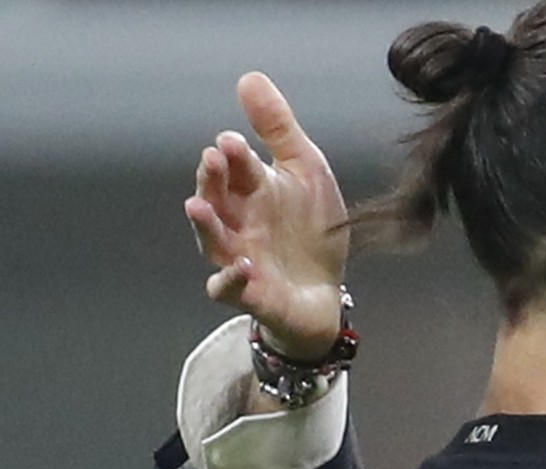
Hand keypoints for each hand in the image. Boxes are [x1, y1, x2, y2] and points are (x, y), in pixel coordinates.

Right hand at [184, 72, 348, 360]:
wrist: (326, 289)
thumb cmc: (310, 227)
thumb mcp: (304, 171)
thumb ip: (279, 129)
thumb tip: (249, 77)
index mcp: (250, 191)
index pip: (235, 168)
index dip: (232, 155)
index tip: (231, 140)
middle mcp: (237, 223)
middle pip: (215, 199)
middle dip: (212, 180)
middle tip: (213, 160)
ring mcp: (240, 259)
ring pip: (212, 241)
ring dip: (205, 224)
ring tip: (199, 206)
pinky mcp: (251, 294)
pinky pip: (231, 288)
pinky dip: (233, 278)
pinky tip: (244, 264)